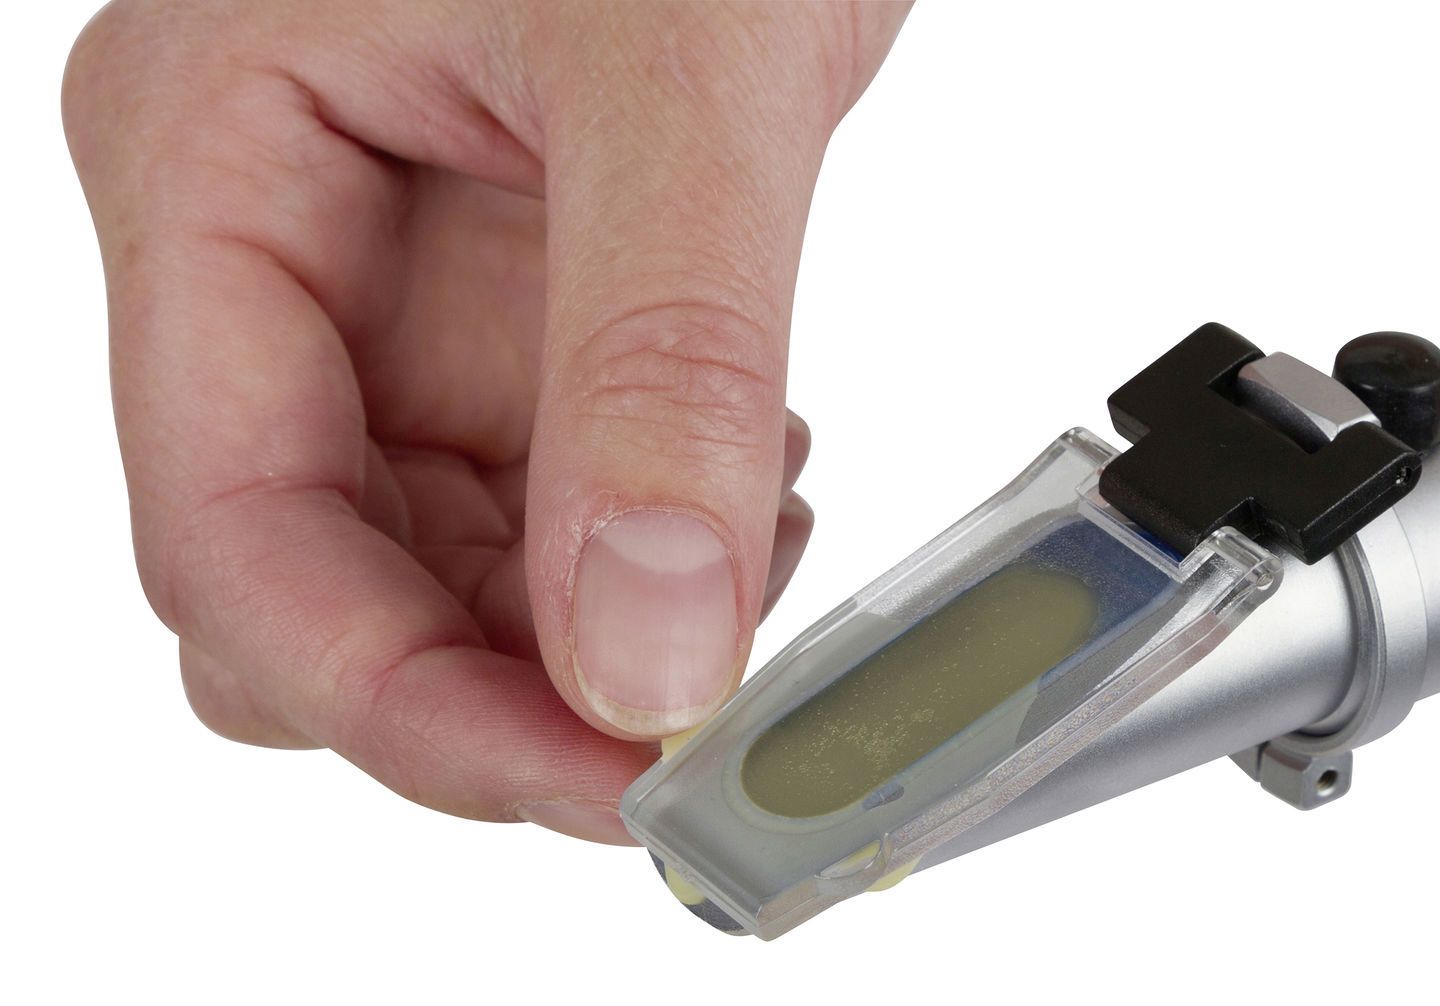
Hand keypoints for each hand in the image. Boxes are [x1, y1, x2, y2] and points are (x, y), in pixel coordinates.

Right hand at [63, 0, 908, 843]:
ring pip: (423, 564)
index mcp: (211, 155)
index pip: (230, 525)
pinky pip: (529, 498)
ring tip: (740, 559)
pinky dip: (637, 548)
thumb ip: (661, 363)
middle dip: (482, 683)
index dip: (399, 697)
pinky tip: (744, 491)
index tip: (593, 779)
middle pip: (304, 580)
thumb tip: (646, 646)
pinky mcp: (506, 298)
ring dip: (574, 628)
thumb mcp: (684, 76)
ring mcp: (391, 281)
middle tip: (678, 720)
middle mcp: (274, 240)